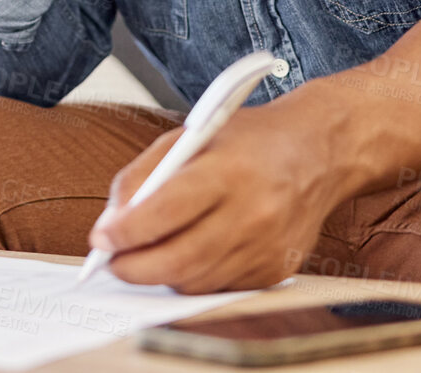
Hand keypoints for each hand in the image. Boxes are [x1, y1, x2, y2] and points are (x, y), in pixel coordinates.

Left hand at [87, 88, 348, 293]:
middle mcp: (253, 212)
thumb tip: (110, 222)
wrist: (319, 151)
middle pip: (180, 258)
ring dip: (160, 273)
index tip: (101, 238)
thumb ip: (144, 175)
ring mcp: (268, 246)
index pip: (166, 211)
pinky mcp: (276, 269)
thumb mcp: (191, 135)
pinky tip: (187, 254)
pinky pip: (220, 286)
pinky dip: (193, 276)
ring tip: (143, 256)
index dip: (126, 231)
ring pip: (196, 280)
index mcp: (228, 170)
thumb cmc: (250, 140)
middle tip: (111, 262)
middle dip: (134, 267)